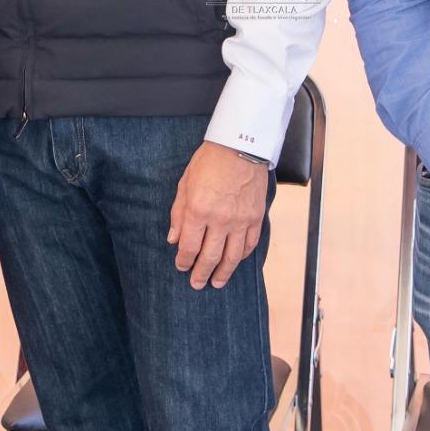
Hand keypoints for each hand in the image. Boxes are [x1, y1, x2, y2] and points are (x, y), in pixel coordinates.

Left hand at [167, 141, 268, 289]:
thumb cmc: (208, 162)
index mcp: (198, 211)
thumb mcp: (185, 184)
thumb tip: (173, 240)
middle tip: (196, 284)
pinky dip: (242, 257)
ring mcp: (240, 221)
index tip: (180, 266)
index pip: (189, 247)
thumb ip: (178, 214)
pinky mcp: (256, 218)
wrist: (240, 146)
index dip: (183, 261)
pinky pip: (250, 245)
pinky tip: (235, 262)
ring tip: (216, 283)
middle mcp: (220, 220)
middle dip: (201, 274)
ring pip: (232, 257)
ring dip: (223, 273)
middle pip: (209, 257)